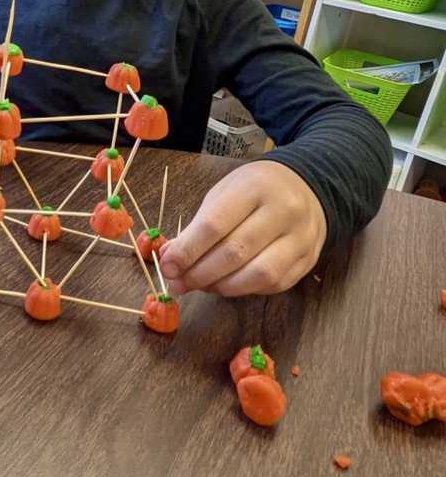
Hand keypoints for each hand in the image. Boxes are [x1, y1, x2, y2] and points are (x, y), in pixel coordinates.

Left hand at [158, 162, 326, 296]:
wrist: (308, 188)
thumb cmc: (257, 189)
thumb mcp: (225, 192)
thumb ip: (199, 225)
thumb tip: (171, 258)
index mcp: (255, 186)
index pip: (215, 225)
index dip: (188, 250)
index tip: (168, 266)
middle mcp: (282, 211)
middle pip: (235, 252)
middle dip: (200, 273)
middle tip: (178, 283)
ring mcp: (300, 237)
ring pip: (258, 275)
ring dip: (222, 287)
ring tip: (201, 285)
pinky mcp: (308, 260)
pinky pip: (274, 285)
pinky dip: (245, 289)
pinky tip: (227, 284)